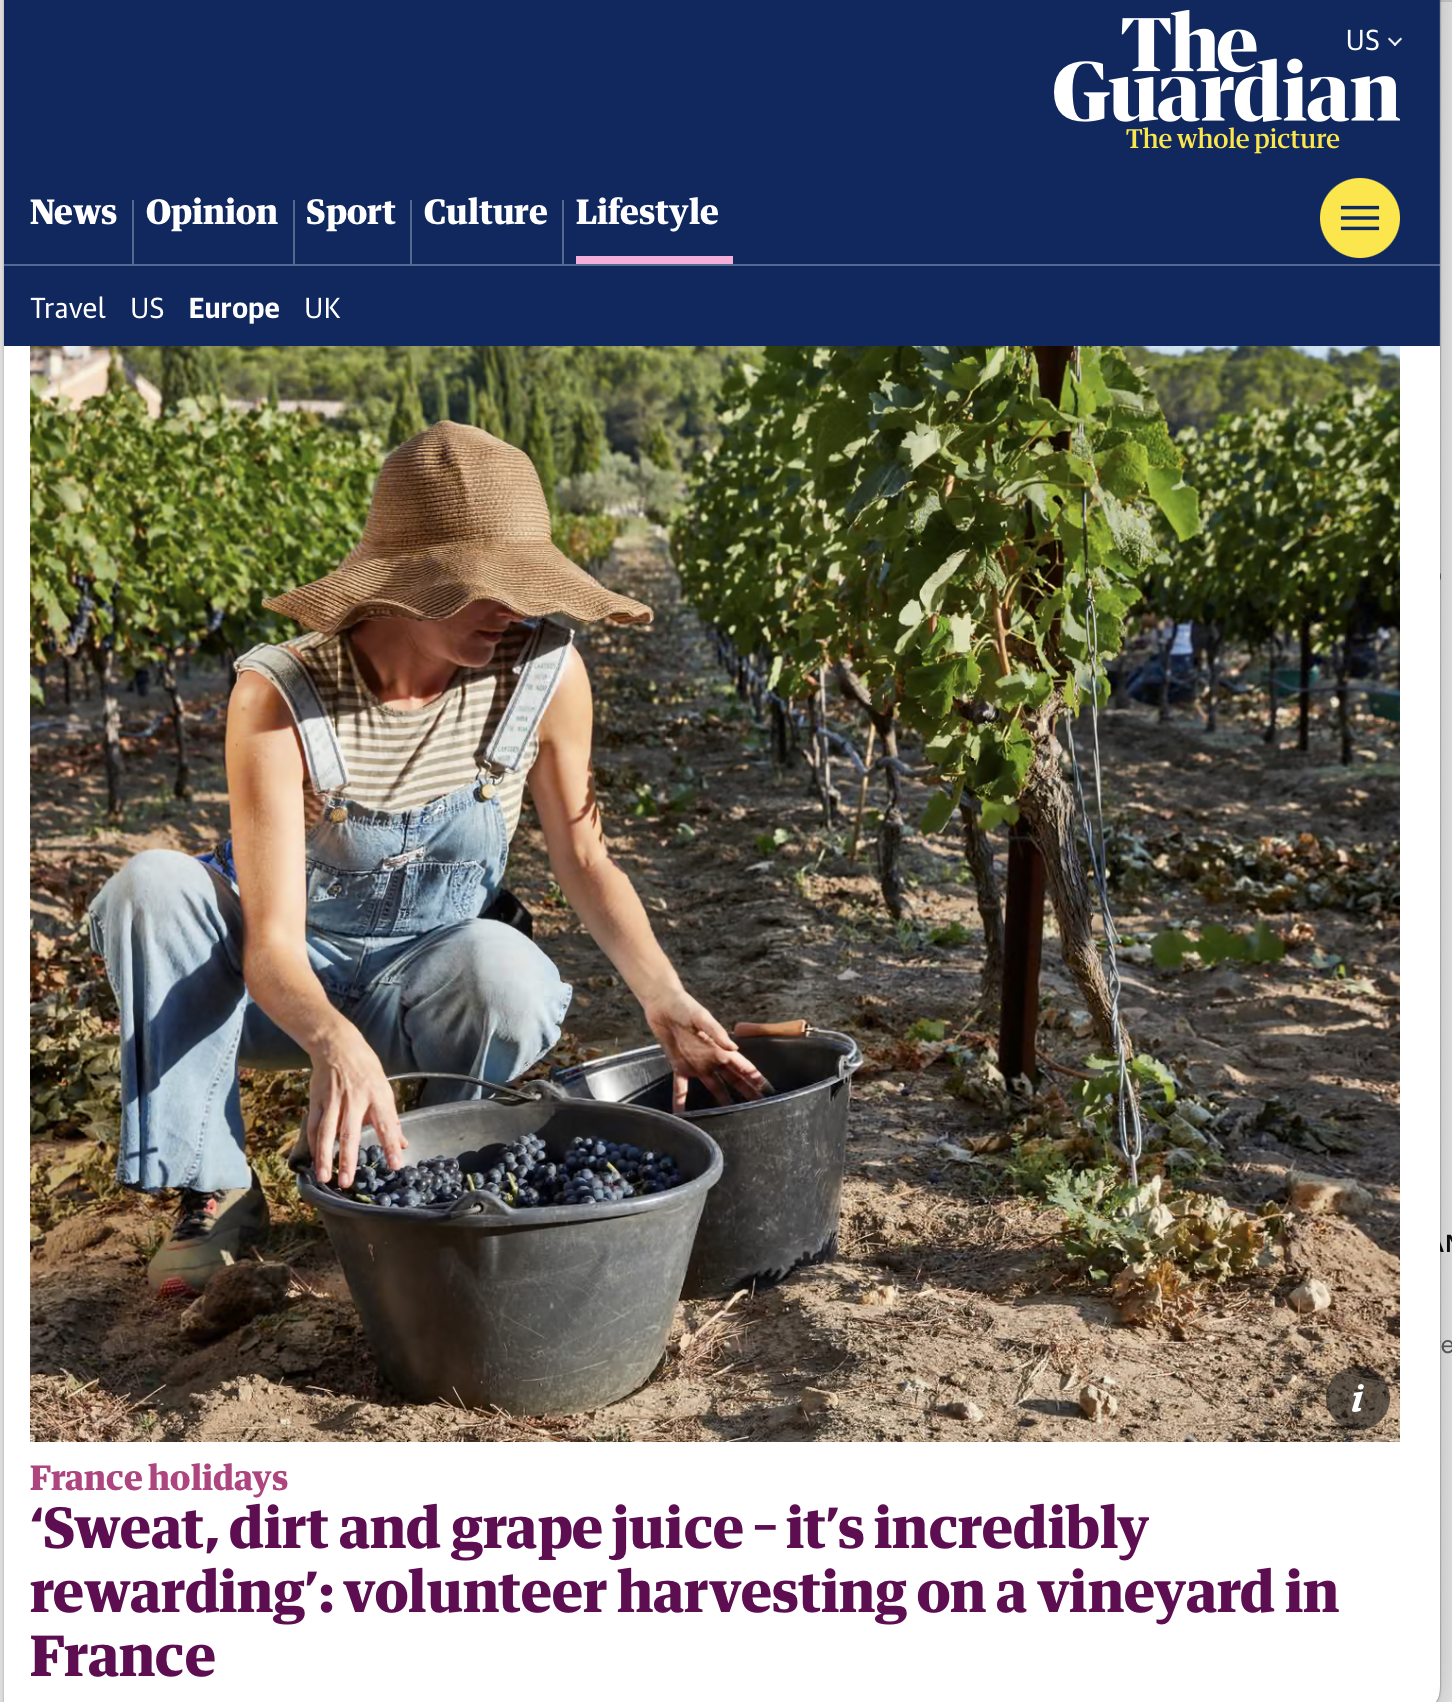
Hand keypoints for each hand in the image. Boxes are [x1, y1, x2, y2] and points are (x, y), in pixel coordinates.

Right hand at [306, 1024, 406, 1189]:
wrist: (338, 1047)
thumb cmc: (366, 1070)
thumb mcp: (384, 1089)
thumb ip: (391, 1119)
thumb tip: (402, 1144)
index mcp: (377, 1096)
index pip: (387, 1124)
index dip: (391, 1145)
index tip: (396, 1165)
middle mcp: (355, 1099)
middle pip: (350, 1132)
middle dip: (348, 1159)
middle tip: (347, 1182)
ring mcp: (333, 1100)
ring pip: (327, 1132)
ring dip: (325, 1157)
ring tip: (324, 1177)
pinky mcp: (317, 1101)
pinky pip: (314, 1126)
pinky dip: (314, 1145)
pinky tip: (315, 1160)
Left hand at [644, 993, 769, 1112]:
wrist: (662, 1004)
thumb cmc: (684, 1006)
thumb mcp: (701, 1016)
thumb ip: (717, 1032)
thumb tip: (734, 1048)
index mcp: (721, 1048)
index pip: (743, 1067)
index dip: (756, 1078)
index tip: (768, 1091)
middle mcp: (712, 1059)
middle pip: (733, 1080)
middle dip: (746, 1092)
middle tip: (757, 1107)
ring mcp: (696, 1064)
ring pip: (713, 1087)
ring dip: (721, 1100)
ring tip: (729, 1116)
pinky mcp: (679, 1066)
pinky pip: (681, 1087)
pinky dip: (680, 1101)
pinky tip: (681, 1113)